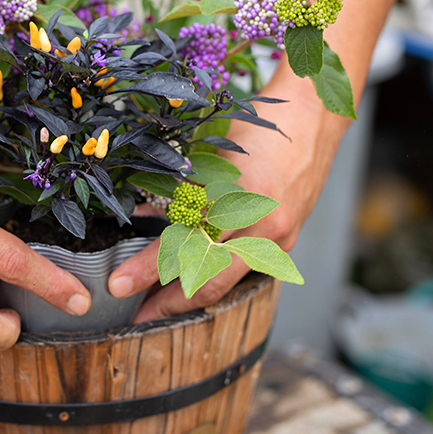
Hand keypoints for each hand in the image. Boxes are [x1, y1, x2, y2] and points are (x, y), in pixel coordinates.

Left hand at [108, 71, 346, 322]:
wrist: (314, 118)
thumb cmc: (260, 127)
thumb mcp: (212, 152)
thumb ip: (180, 187)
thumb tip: (140, 212)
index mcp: (238, 195)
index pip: (181, 243)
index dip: (147, 266)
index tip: (118, 284)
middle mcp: (260, 223)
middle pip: (207, 278)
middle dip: (167, 302)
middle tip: (134, 315)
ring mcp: (278, 236)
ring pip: (227, 283)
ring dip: (190, 298)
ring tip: (157, 308)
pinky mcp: (286, 241)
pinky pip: (246, 270)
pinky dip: (218, 279)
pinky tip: (193, 285)